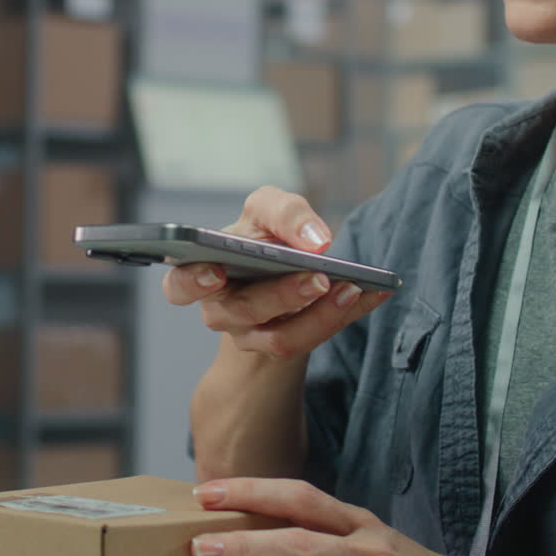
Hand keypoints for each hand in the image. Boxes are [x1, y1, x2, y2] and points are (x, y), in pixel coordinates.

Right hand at [163, 187, 390, 358]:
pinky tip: (375, 292)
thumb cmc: (262, 236)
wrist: (274, 275)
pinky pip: (317, 339)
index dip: (192, 283)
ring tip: (352, 288)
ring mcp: (253, 336)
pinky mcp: (288, 346)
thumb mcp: (267, 209)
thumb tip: (315, 241)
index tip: (216, 273)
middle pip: (244, 311)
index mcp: (201, 272)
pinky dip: (348, 313)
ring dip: (321, 314)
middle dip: (282, 295)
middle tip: (317, 278)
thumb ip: (285, 212)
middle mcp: (221, 310)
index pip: (180, 286)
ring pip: (282, 340)